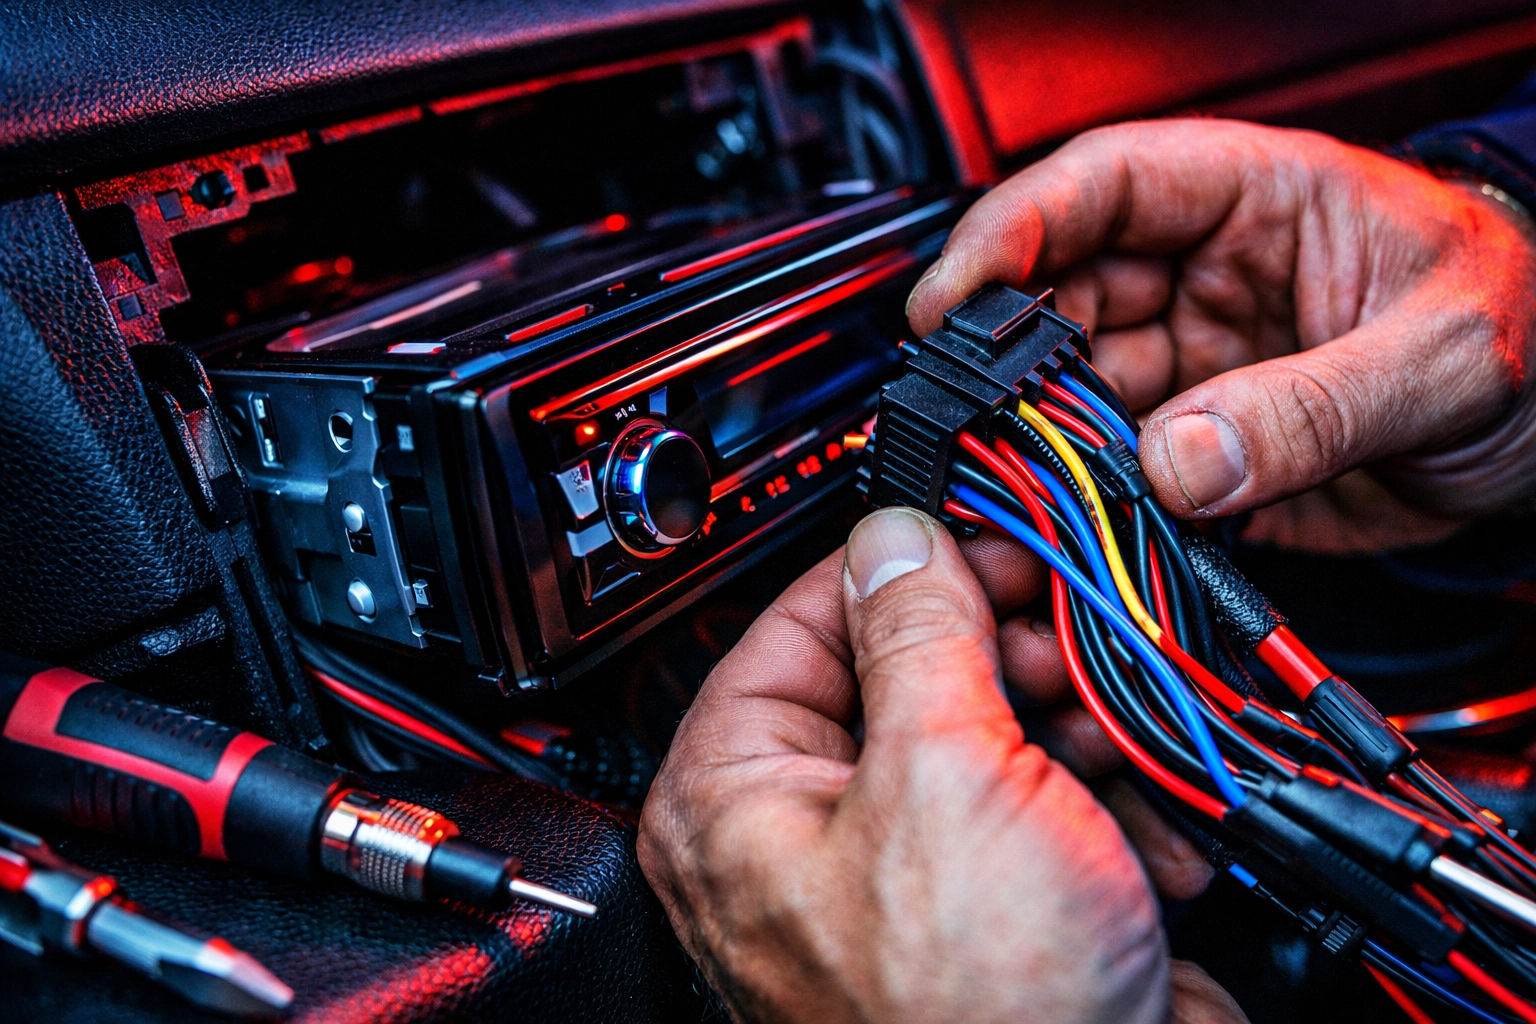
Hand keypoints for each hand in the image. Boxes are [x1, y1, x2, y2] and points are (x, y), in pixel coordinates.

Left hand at [638, 508, 1246, 1023]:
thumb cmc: (976, 1016)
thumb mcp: (944, 777)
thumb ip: (919, 635)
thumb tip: (898, 536)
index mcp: (739, 796)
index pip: (800, 620)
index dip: (898, 564)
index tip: (978, 531)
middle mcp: (805, 833)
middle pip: (903, 672)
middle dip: (1004, 655)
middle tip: (1064, 635)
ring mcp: (902, 873)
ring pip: (982, 734)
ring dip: (1069, 728)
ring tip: (1115, 749)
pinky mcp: (987, 907)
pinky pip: (1032, 809)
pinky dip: (1097, 806)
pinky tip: (1137, 834)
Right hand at [908, 119, 1535, 552]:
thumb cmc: (1531, 321)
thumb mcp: (1443, 354)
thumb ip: (1313, 406)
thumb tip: (1182, 459)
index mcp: (1252, 198)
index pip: (1099, 187)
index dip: (1009, 233)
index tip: (951, 298)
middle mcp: (1203, 276)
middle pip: (1058, 300)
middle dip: (1004, 362)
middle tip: (974, 424)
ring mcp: (1195, 364)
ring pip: (1074, 395)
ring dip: (1039, 445)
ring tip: (1021, 490)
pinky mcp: (1201, 447)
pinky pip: (1119, 472)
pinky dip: (1088, 503)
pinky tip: (1073, 527)